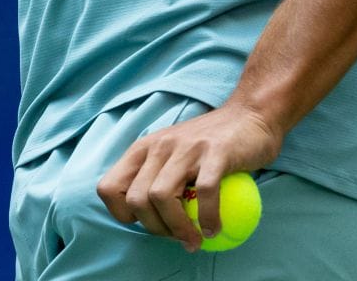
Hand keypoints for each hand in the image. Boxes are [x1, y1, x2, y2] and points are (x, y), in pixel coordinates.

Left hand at [95, 100, 283, 251]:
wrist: (248, 116)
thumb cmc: (210, 144)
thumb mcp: (172, 154)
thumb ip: (158, 178)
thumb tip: (152, 222)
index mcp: (142, 149)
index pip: (108, 188)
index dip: (122, 214)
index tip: (148, 224)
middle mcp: (158, 146)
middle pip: (135, 199)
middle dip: (154, 228)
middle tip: (177, 237)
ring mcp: (185, 148)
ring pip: (161, 197)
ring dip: (177, 229)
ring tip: (194, 240)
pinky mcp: (215, 153)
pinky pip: (205, 193)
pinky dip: (208, 218)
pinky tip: (215, 230)